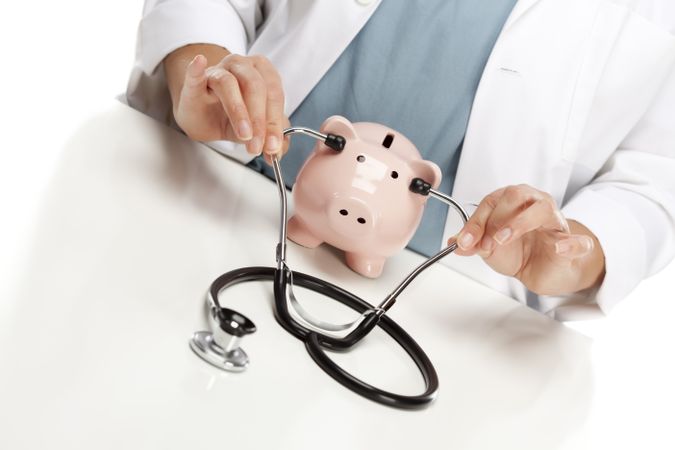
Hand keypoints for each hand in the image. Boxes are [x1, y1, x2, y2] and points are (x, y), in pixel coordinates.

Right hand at [165, 45, 289, 162]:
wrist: (203, 117)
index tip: (273, 146)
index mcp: (263, 73)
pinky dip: (196, 70)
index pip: (274, 94)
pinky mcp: (195, 81)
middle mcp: (242, 66)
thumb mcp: (255, 128)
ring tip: (243, 134)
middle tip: (257, 145)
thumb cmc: (231, 116)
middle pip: (255, 86)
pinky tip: (199, 64)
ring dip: (238, 111)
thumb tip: (279, 149)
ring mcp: (217, 70)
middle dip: (259, 120)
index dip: (275, 122)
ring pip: (229, 83)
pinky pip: (195, 74)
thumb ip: (270, 136)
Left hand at [450, 184, 604, 295]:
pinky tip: (559, 248)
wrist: (544, 271)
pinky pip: (579, 241)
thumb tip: (454, 243)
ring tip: (503, 239)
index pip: (492, 201)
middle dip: (495, 218)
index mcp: (514, 202)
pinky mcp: (574, 246)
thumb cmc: (520, 251)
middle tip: (485, 243)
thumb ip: (473, 244)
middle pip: (517, 194)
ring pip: (543, 209)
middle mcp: (536, 205)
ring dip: (519, 223)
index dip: (475, 222)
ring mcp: (556, 223)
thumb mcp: (490, 248)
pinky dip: (571, 243)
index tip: (464, 241)